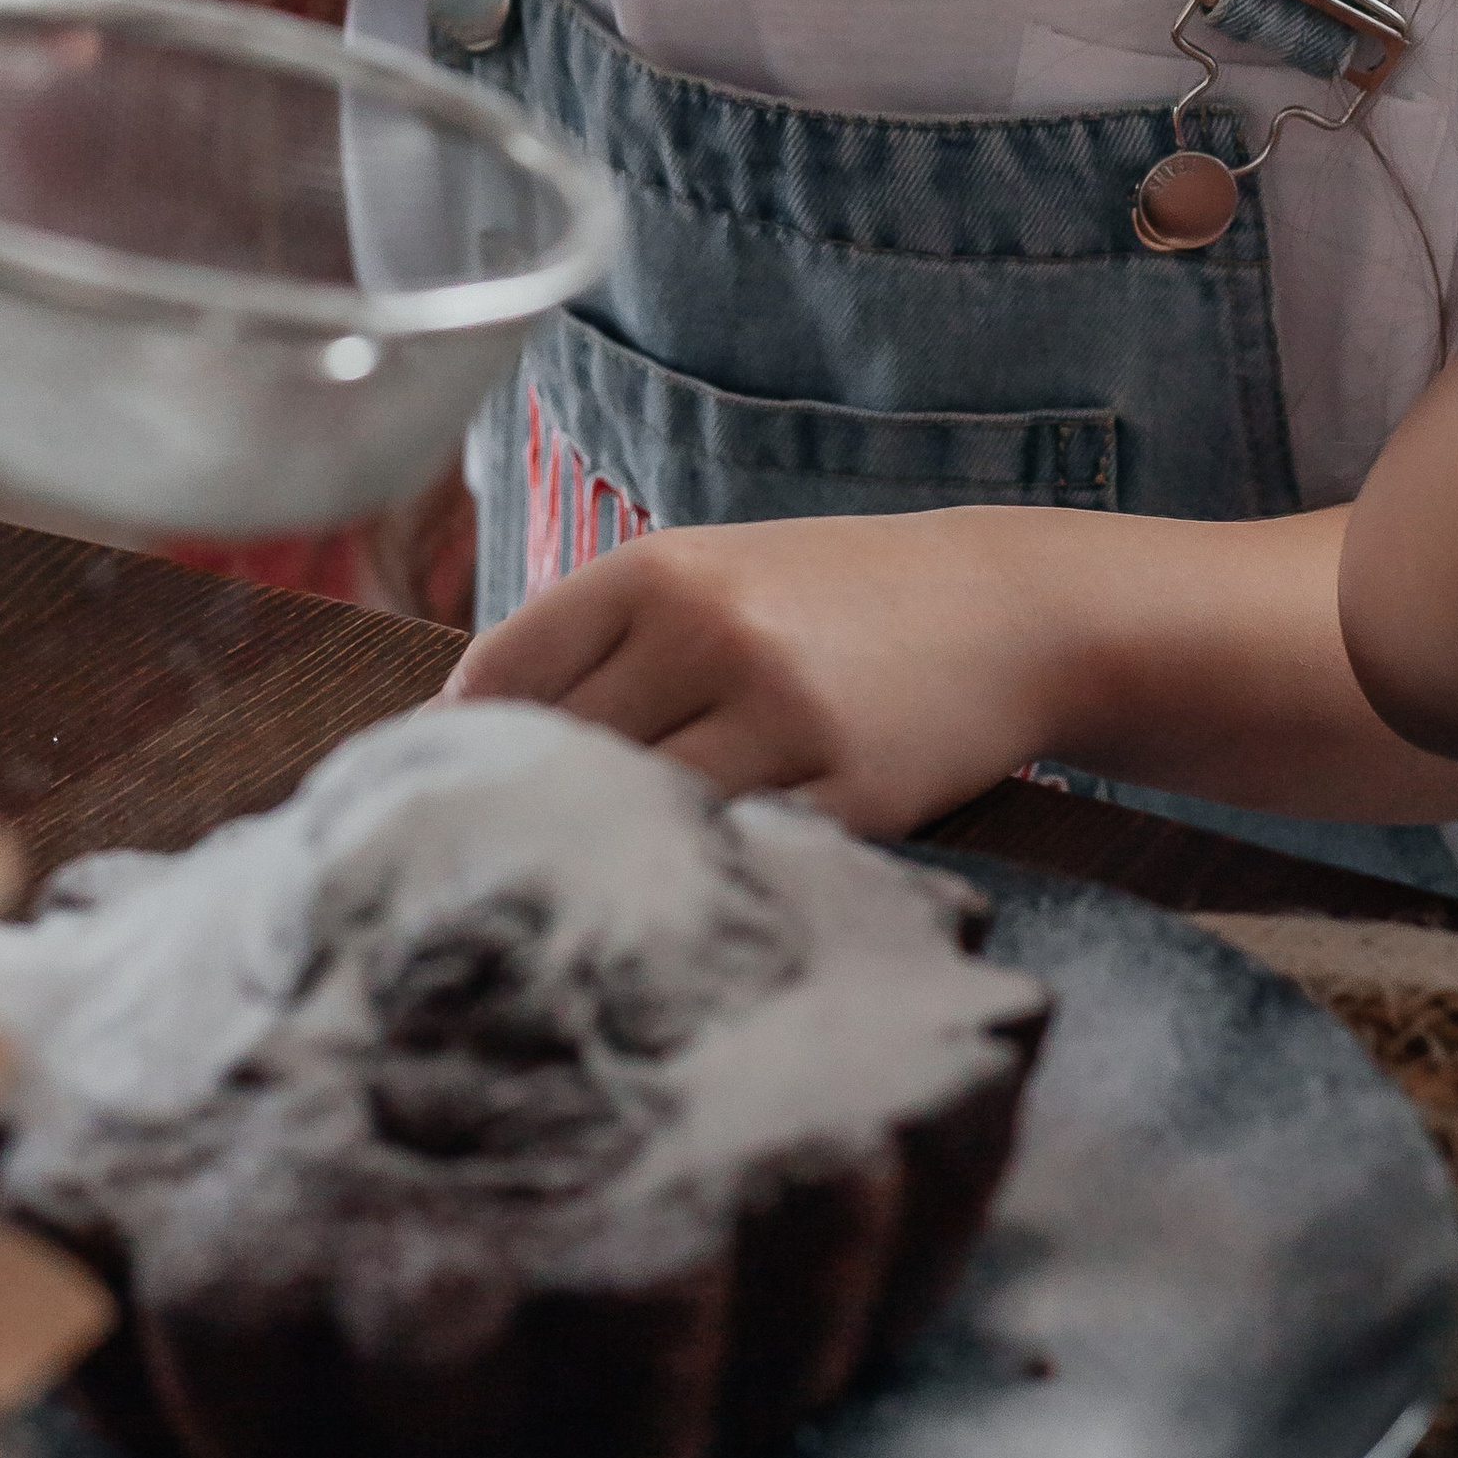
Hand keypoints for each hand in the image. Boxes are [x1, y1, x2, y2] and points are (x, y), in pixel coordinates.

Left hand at [445, 507, 1073, 833]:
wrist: (1002, 609)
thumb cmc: (828, 602)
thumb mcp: (711, 577)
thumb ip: (598, 640)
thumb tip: (461, 730)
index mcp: (655, 571)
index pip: (500, 676)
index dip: (465, 746)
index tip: (455, 796)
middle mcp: (708, 631)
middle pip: (559, 757)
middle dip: (533, 814)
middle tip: (509, 867)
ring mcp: (779, 712)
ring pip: (640, 816)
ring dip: (617, 856)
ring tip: (602, 885)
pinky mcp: (848, 789)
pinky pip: (738, 855)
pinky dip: (711, 876)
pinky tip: (702, 883)